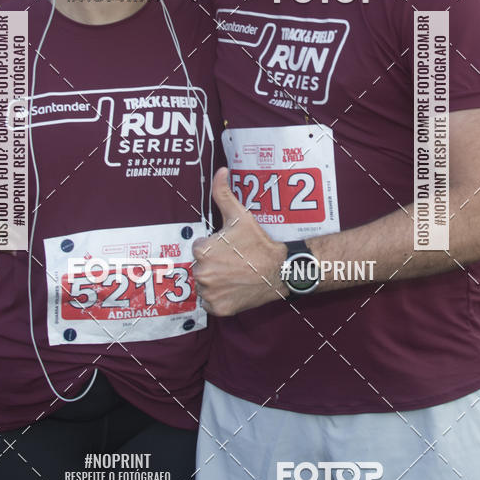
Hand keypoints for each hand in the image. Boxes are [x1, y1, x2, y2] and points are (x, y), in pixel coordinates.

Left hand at [192, 167, 287, 315]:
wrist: (280, 270)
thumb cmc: (258, 242)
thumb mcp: (240, 215)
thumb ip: (223, 193)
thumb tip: (221, 171)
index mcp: (202, 249)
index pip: (199, 248)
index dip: (215, 246)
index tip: (230, 248)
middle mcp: (201, 273)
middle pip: (200, 266)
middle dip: (213, 263)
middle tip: (234, 260)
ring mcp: (209, 293)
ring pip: (204, 285)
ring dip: (215, 281)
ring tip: (234, 274)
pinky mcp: (218, 308)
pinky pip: (210, 302)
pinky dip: (219, 298)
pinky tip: (234, 288)